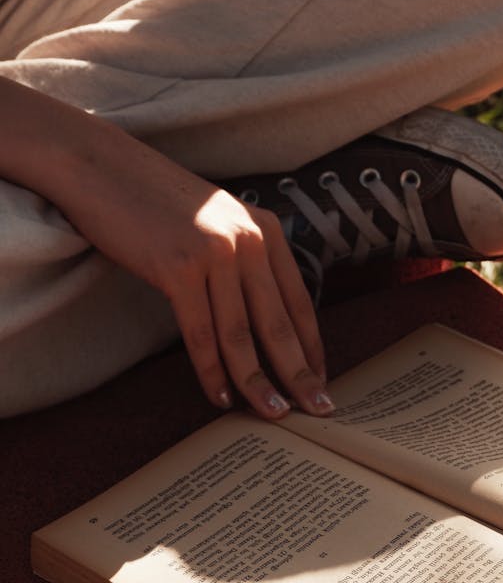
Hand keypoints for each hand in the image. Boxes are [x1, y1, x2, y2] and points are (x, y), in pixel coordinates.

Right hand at [74, 154, 331, 418]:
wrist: (101, 168)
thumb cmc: (154, 201)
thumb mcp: (217, 222)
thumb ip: (243, 258)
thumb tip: (259, 318)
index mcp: (264, 229)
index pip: (299, 301)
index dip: (312, 346)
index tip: (320, 380)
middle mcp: (248, 240)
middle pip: (280, 323)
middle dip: (300, 373)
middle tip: (319, 411)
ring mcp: (215, 253)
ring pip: (243, 335)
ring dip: (258, 382)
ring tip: (272, 414)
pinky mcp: (179, 268)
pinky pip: (201, 333)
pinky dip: (211, 371)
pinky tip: (219, 396)